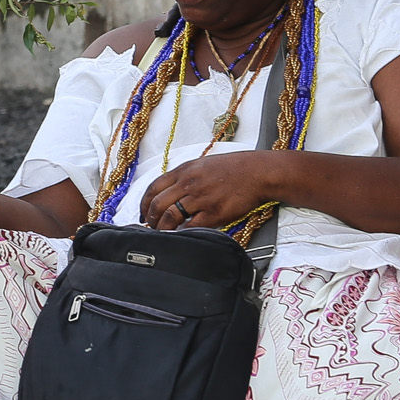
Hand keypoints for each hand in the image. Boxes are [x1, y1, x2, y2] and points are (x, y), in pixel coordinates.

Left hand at [137, 152, 284, 230]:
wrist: (257, 172)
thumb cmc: (232, 169)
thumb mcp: (201, 165)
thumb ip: (183, 178)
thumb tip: (168, 193)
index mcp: (183, 171)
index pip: (153, 188)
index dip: (143, 203)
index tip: (142, 213)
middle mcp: (188, 184)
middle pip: (157, 204)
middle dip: (150, 218)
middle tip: (150, 226)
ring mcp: (200, 198)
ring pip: (170, 216)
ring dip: (162, 228)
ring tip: (163, 233)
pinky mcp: (214, 213)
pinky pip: (191, 227)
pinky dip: (182, 233)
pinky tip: (182, 235)